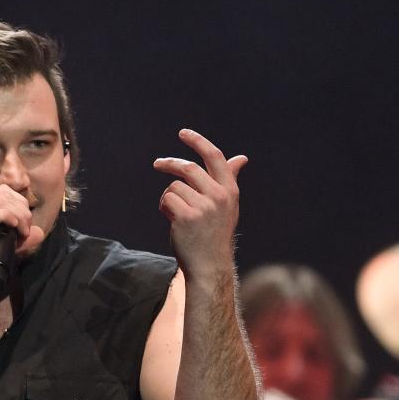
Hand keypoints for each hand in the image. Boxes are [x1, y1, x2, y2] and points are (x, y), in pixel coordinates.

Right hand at [0, 187, 34, 305]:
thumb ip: (16, 242)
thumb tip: (39, 233)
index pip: (2, 193)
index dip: (20, 205)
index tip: (24, 227)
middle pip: (4, 192)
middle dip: (22, 208)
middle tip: (25, 231)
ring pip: (0, 199)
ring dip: (19, 214)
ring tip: (22, 234)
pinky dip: (8, 217)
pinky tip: (14, 230)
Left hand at [153, 129, 246, 280]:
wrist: (209, 266)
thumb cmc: (216, 234)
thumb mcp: (227, 205)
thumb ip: (229, 180)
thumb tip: (241, 158)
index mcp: (229, 191)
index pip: (214, 157)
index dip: (198, 141)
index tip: (183, 133)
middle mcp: (218, 197)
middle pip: (189, 168)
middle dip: (170, 163)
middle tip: (157, 163)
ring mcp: (202, 207)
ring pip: (175, 187)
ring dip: (168, 197)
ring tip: (174, 213)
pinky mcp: (186, 217)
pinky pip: (167, 200)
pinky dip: (164, 207)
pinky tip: (171, 220)